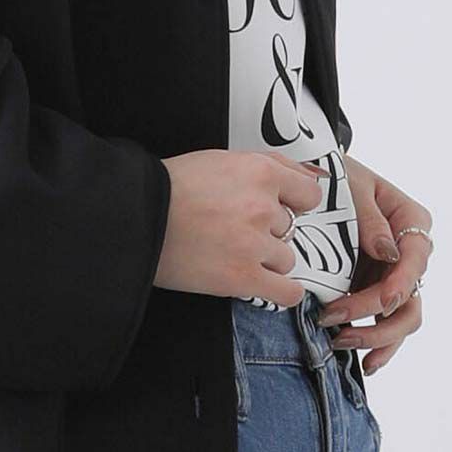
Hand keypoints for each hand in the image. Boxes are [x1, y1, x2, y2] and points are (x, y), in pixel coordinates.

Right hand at [155, 148, 330, 304]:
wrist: (136, 216)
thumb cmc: (171, 186)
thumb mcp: (223, 160)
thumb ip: (272, 166)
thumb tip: (315, 177)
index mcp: (260, 172)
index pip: (308, 193)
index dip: (293, 203)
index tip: (279, 209)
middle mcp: (262, 207)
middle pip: (289, 227)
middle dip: (267, 230)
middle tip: (235, 229)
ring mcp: (254, 243)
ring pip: (285, 258)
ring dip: (265, 258)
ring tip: (231, 252)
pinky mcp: (243, 277)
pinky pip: (286, 291)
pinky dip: (281, 291)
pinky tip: (262, 282)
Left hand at [314, 154, 432, 375]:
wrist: (316, 182)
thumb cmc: (337, 177)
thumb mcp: (351, 186)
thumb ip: (369, 218)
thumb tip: (387, 252)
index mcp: (411, 221)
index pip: (416, 258)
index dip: (400, 283)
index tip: (381, 299)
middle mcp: (408, 253)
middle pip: (410, 296)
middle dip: (378, 317)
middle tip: (339, 325)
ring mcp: (393, 275)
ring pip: (402, 318)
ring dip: (376, 336)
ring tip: (342, 342)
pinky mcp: (375, 289)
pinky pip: (386, 323)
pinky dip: (379, 344)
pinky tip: (366, 363)